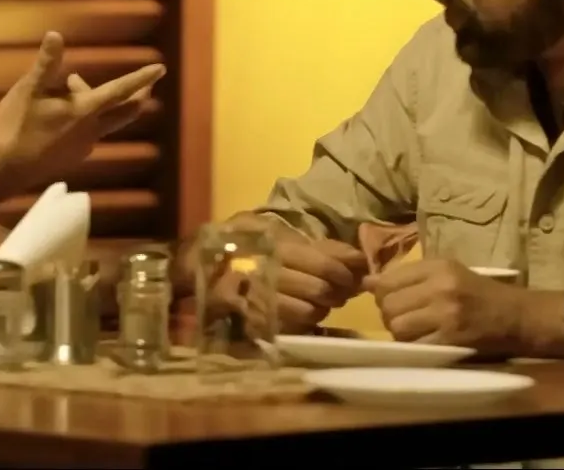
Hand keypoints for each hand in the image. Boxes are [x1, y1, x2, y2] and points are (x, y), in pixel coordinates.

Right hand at [0, 31, 164, 184]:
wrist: (6, 168)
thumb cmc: (17, 125)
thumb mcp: (28, 89)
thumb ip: (46, 64)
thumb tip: (55, 35)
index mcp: (85, 110)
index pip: (121, 90)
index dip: (141, 78)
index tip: (161, 69)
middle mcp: (92, 129)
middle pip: (126, 111)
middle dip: (138, 95)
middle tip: (147, 84)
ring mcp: (85, 146)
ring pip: (104, 120)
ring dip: (98, 102)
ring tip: (69, 85)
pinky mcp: (74, 157)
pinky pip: (89, 133)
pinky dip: (85, 118)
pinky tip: (62, 115)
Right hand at [199, 217, 367, 333]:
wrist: (203, 264)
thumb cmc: (250, 247)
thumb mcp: (282, 237)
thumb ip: (322, 247)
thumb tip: (360, 258)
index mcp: (275, 247)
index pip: (323, 264)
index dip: (343, 273)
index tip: (351, 277)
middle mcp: (267, 272)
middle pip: (319, 290)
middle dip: (336, 293)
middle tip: (338, 291)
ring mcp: (258, 299)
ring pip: (308, 312)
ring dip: (320, 309)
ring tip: (319, 302)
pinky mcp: (251, 320)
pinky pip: (290, 326)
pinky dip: (303, 321)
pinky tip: (302, 313)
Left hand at [365, 258, 531, 352]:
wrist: (518, 317)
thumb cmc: (479, 293)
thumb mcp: (447, 273)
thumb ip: (408, 276)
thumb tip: (367, 282)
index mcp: (438, 266)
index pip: (387, 280)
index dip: (381, 294)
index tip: (392, 301)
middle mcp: (440, 287)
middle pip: (388, 305)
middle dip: (389, 315)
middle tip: (404, 319)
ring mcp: (446, 314)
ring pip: (398, 327)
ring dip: (400, 334)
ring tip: (415, 332)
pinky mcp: (451, 340)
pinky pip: (414, 346)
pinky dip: (414, 348)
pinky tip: (426, 344)